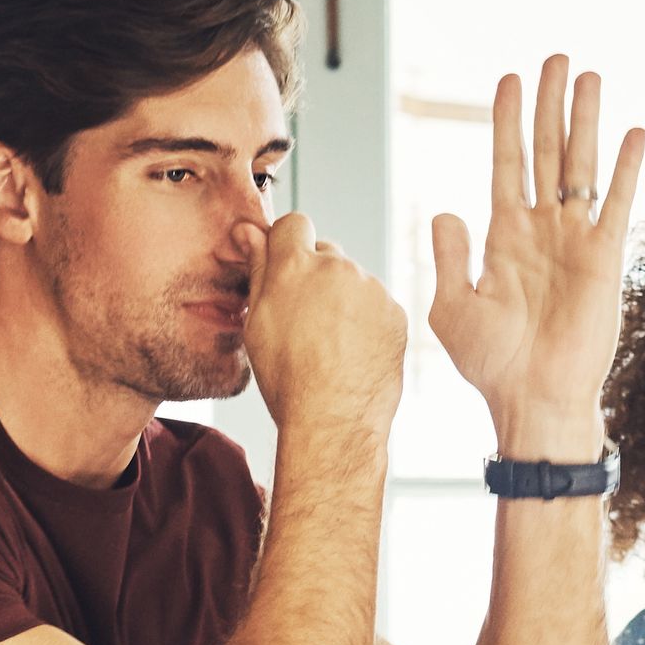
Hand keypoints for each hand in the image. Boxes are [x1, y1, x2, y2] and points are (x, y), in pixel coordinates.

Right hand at [239, 206, 406, 446]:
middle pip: (326, 252)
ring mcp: (371, 288)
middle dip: (316, 274)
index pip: (294, 224)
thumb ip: (258, 270)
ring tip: (331, 344)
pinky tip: (354, 352)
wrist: (333, 420)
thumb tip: (248, 232)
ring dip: (343, 299)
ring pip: (353, 280)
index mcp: (295, 266)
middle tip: (306, 318)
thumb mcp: (257, 323)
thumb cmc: (288, 378)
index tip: (285, 270)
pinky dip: (367, 320)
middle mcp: (337, 267)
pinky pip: (377, 304)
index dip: (287, 244)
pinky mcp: (395, 311)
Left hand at [432, 55, 644, 455]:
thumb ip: (449, 256)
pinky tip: (633, 133)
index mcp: (504, 235)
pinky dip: (626, 168)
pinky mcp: (605, 260)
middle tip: (555, 58)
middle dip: (549, 105)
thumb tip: (445, 210)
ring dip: (585, 120)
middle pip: (547, 151)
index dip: (508, 121)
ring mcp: (575, 241)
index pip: (506, 162)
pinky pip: (616, 204)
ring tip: (588, 75)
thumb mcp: (452, 307)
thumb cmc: (491, 363)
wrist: (533, 400)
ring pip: (580, 166)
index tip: (509, 79)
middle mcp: (542, 230)